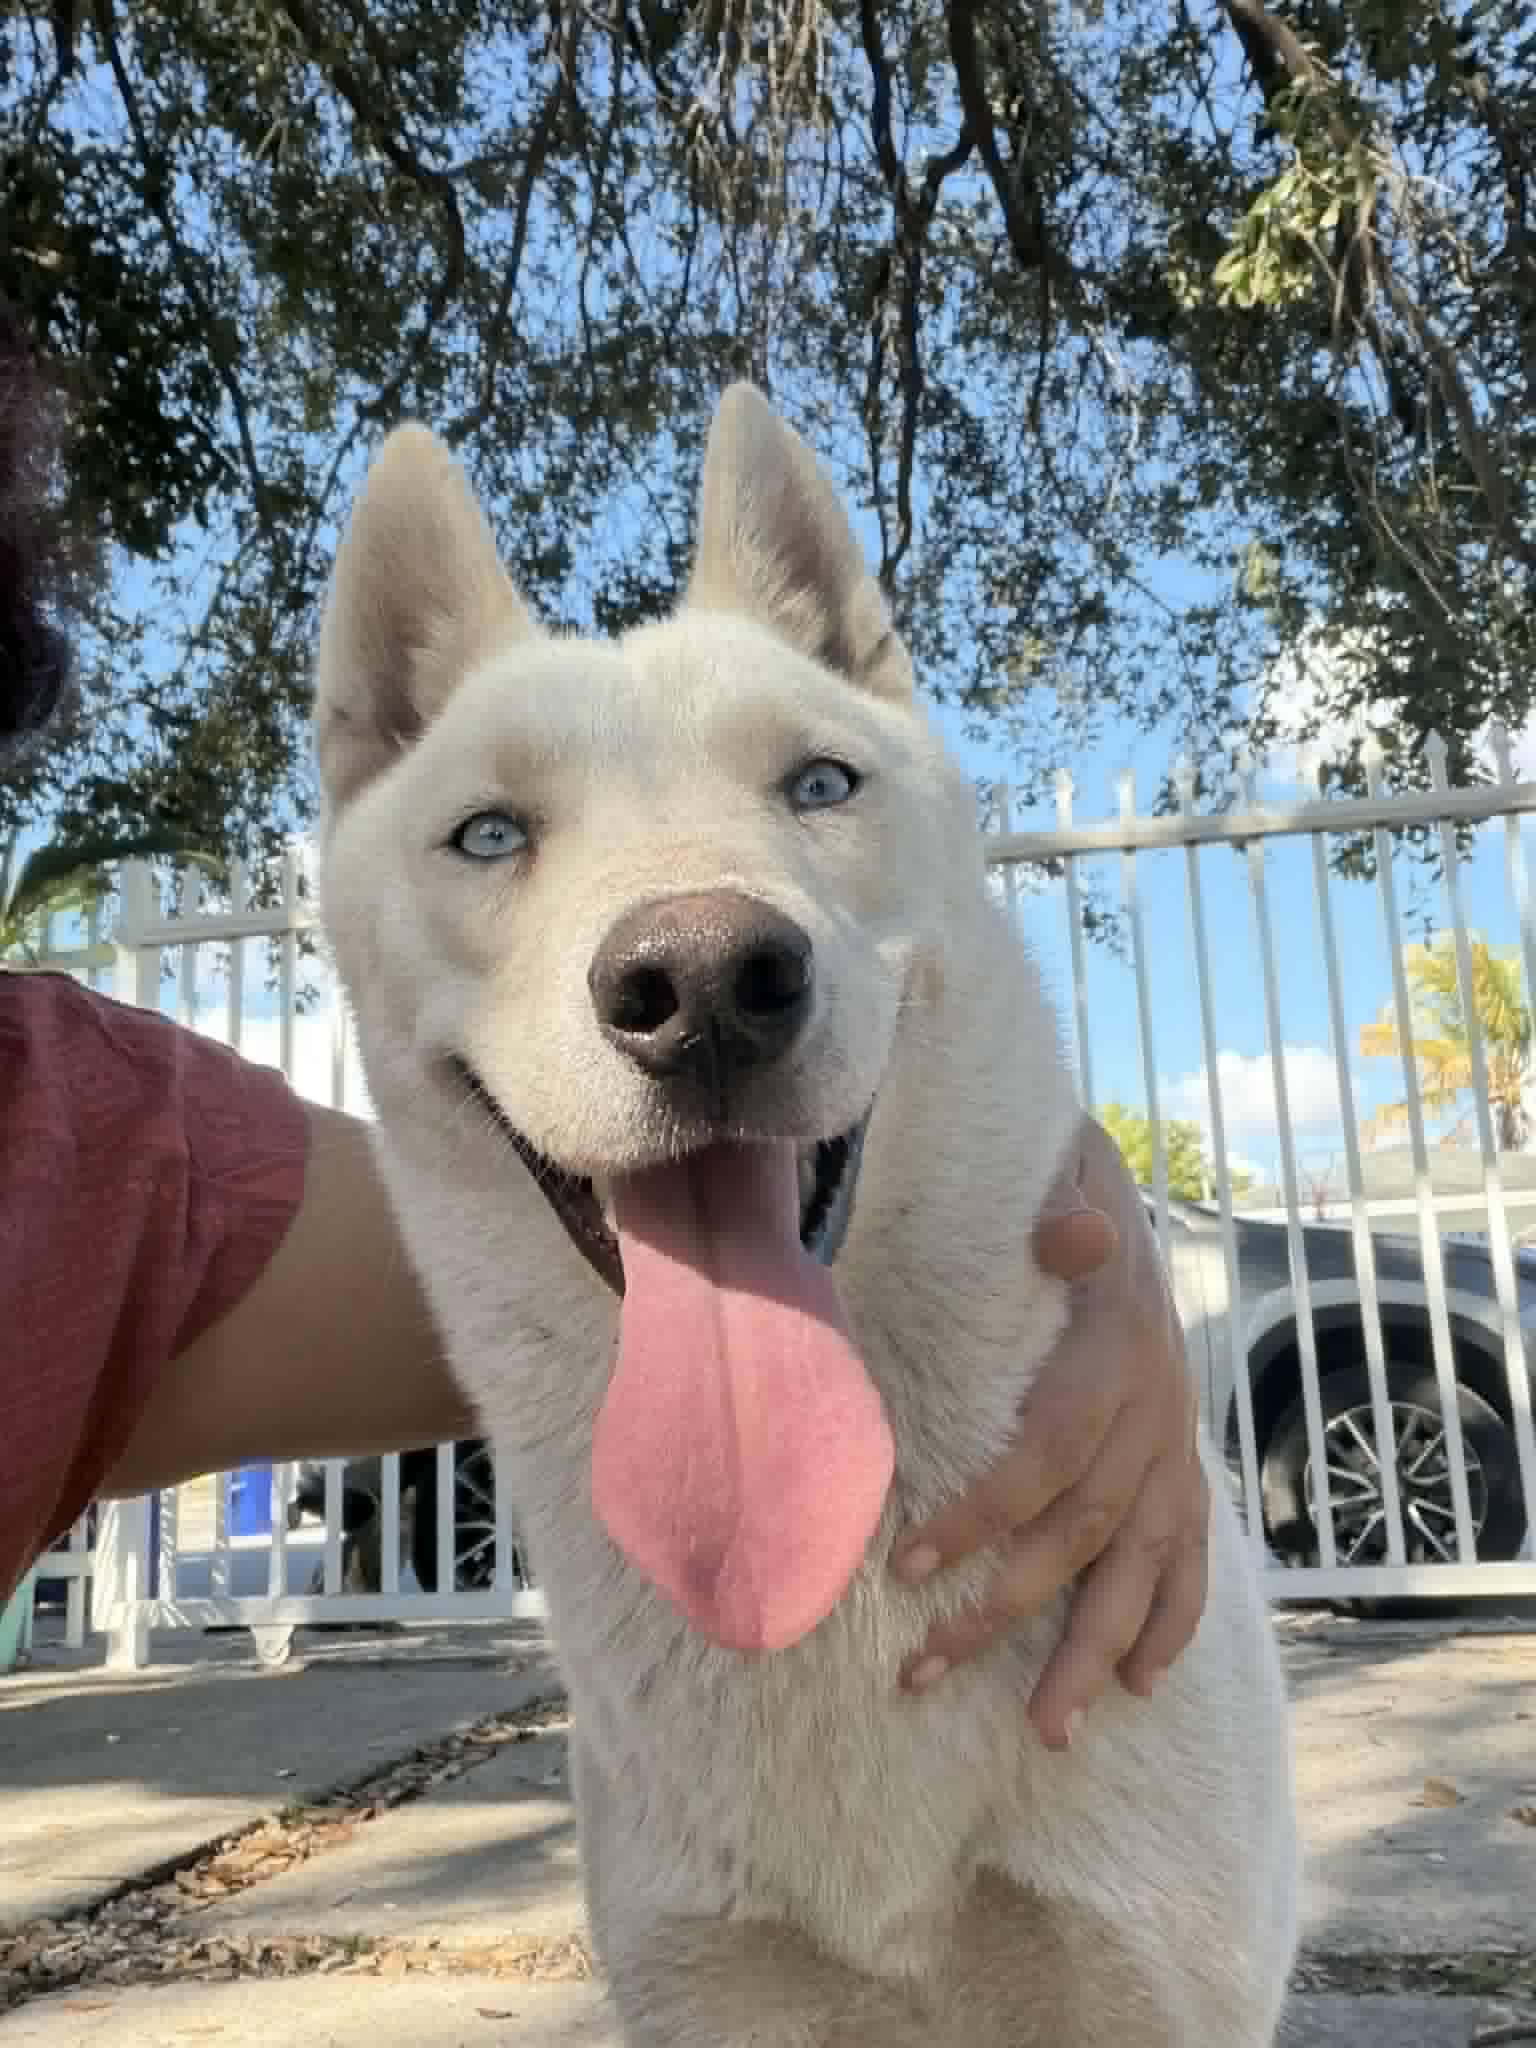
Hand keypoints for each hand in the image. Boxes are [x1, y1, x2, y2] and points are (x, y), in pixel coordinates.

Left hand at [890, 1116, 1210, 1750]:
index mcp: (1115, 1354)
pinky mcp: (1187, 1468)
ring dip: (1092, 1650)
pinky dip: (1171, 1620)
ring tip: (1046, 1733)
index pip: (1046, 1457)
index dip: (982, 1514)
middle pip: (1082, 1533)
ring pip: (1140, 1567)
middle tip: (926, 1669)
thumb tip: (1069, 1232)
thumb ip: (1063, 1211)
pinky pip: (1192, 1558)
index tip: (906, 1568)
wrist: (1121, 1198)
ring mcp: (1177, 1449)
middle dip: (1008, 1611)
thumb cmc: (1063, 1199)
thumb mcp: (1064, 1183)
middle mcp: (1154, 1413)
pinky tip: (1138, 1683)